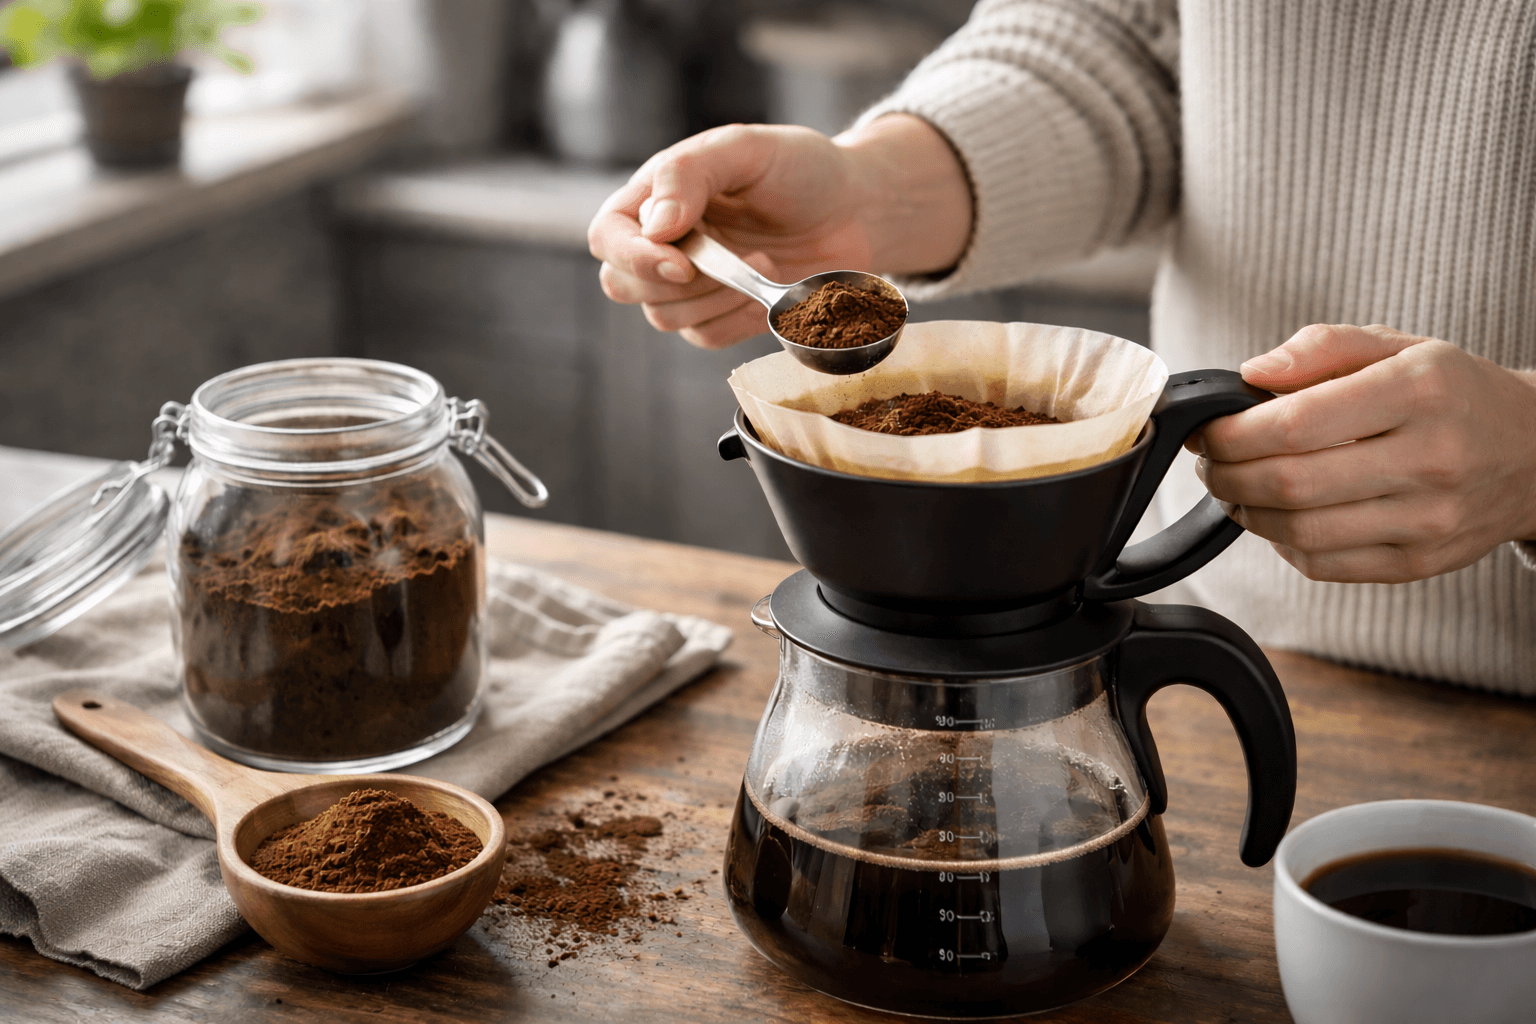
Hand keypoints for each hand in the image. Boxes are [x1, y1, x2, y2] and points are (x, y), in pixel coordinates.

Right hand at [587, 116, 970, 349]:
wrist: (856, 209)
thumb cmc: (800, 169)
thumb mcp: (747, 149)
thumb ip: (690, 174)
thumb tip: (654, 226)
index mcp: (653, 197)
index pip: (608, 238)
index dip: (635, 257)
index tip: (683, 263)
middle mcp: (661, 243)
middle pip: (622, 285)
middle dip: (677, 281)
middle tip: (734, 257)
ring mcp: (688, 285)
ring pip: (663, 317)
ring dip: (715, 297)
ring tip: (761, 261)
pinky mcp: (718, 316)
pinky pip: (703, 337)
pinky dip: (736, 318)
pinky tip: (765, 286)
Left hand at [1190, 324, 1535, 582]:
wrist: (1535, 454)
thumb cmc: (1454, 395)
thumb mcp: (1399, 347)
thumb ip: (1322, 347)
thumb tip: (1252, 372)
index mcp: (1419, 393)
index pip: (1296, 424)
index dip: (1232, 433)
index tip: (1208, 429)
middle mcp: (1430, 460)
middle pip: (1289, 482)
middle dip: (1227, 474)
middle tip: (1211, 460)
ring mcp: (1426, 520)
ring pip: (1299, 531)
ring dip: (1247, 511)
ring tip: (1235, 486)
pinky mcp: (1417, 563)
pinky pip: (1323, 563)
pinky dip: (1282, 541)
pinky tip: (1278, 515)